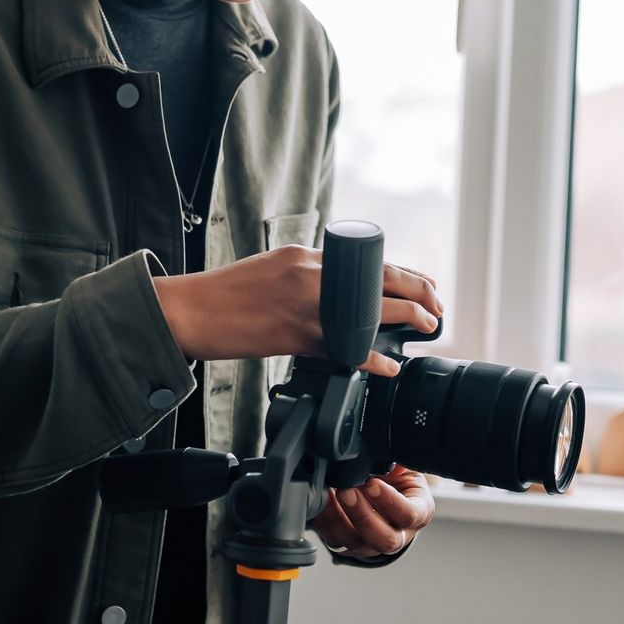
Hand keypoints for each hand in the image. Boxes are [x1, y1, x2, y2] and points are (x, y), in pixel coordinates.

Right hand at [153, 246, 442, 376]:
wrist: (187, 310)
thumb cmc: (222, 295)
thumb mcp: (270, 270)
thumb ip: (304, 278)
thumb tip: (334, 297)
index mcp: (304, 257)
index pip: (367, 260)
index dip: (403, 273)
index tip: (425, 283)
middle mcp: (309, 274)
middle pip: (379, 279)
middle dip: (417, 292)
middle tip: (436, 308)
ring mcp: (304, 304)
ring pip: (370, 309)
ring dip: (406, 317)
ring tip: (427, 327)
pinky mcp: (294, 335)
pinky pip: (344, 346)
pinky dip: (372, 357)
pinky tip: (388, 366)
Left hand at [309, 465, 434, 559]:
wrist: (382, 489)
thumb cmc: (397, 478)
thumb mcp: (404, 466)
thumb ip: (397, 461)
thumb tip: (391, 459)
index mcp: (418, 512)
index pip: (409, 515)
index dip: (390, 502)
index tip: (372, 484)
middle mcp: (399, 534)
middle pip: (385, 539)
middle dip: (363, 515)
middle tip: (346, 491)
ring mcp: (372, 544)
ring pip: (357, 542)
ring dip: (339, 519)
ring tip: (329, 493)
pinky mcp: (349, 545)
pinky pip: (335, 539)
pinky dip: (325, 521)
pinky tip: (320, 502)